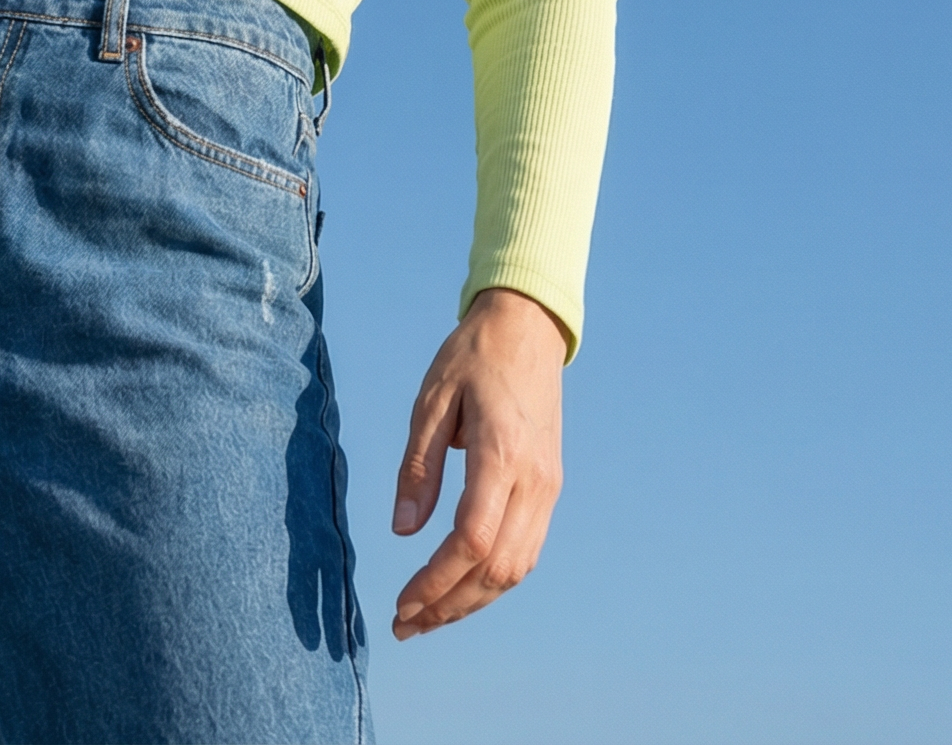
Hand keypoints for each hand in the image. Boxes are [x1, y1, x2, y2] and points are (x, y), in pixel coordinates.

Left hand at [390, 287, 565, 639]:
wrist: (527, 326)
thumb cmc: (473, 357)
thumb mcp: (432, 400)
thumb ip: (418, 467)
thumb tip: (403, 532)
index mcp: (501, 454)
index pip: (473, 541)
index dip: (436, 581)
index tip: (402, 602)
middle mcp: (533, 479)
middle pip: (496, 569)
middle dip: (449, 606)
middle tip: (405, 625)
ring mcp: (548, 486)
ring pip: (517, 568)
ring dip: (472, 600)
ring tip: (428, 615)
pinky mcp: (550, 486)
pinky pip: (527, 549)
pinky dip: (494, 578)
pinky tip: (462, 584)